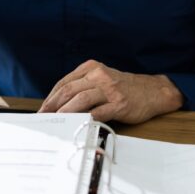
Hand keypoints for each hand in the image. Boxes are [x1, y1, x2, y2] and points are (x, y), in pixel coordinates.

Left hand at [38, 60, 183, 123]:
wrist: (152, 91)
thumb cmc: (123, 88)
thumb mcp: (102, 79)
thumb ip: (83, 86)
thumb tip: (59, 104)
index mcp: (92, 68)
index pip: (64, 82)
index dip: (50, 97)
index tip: (42, 109)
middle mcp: (99, 75)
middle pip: (69, 90)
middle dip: (52, 105)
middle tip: (43, 117)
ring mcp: (109, 89)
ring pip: (81, 99)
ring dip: (65, 112)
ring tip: (56, 122)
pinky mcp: (119, 103)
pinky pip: (98, 112)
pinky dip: (86, 119)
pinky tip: (77, 125)